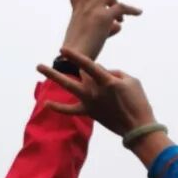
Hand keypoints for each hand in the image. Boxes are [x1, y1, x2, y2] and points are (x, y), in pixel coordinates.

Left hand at [37, 47, 156, 137]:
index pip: (87, 65)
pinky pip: (71, 110)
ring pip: (68, 86)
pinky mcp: (90, 112)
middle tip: (49, 64)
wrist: (138, 127)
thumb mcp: (131, 81)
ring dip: (53, 76)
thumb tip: (103, 73)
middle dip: (66, 68)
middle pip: (76, 74)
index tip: (62, 50)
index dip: (74, 56)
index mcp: (106, 81)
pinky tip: (46, 103)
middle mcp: (94, 91)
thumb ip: (114, 73)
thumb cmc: (138, 102)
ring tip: (39, 67)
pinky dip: (59, 107)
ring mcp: (90, 102)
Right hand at [56, 0, 140, 60]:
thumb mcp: (94, 38)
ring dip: (115, 2)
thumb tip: (120, 25)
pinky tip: (139, 13)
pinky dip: (131, 10)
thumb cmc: (82, 55)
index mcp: (77, 10)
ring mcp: (94, 8)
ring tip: (115, 20)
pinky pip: (122, 8)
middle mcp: (84, 5)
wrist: (76, 61)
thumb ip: (108, 27)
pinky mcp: (105, 16)